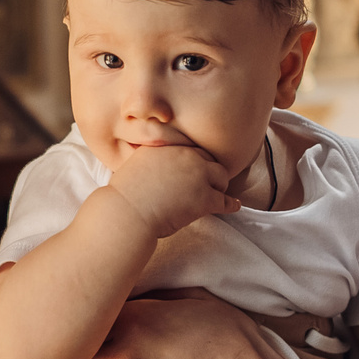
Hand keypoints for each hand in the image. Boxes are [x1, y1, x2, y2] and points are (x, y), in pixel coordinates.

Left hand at [50, 292, 310, 358]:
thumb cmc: (233, 340)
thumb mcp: (196, 301)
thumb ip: (157, 297)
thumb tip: (133, 290)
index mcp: (138, 316)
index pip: (89, 310)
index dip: (75, 308)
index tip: (63, 304)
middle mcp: (125, 350)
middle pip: (71, 347)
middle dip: (57, 343)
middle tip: (45, 340)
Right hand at [103, 145, 237, 240]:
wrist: (127, 213)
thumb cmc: (124, 195)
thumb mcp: (134, 163)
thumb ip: (150, 158)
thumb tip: (155, 166)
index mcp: (168, 145)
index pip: (190, 148)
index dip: (194, 160)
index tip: (195, 168)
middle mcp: (185, 155)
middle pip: (208, 158)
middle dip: (209, 170)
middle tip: (209, 181)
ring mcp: (197, 175)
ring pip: (221, 176)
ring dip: (220, 185)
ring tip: (218, 193)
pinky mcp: (205, 197)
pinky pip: (224, 200)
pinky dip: (230, 204)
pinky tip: (234, 206)